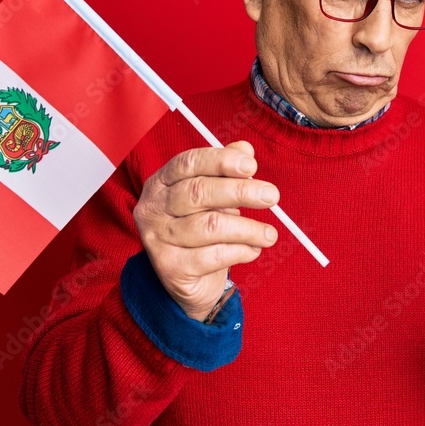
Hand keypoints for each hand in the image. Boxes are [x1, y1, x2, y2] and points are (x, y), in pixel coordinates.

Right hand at [133, 141, 278, 320]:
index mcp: (161, 181)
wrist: (187, 276)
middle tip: (272, 196)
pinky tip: (253, 250)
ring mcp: (158, 238)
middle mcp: (153, 207)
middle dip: (240, 192)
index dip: (221, 161)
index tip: (252, 166)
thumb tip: (245, 149)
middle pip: (198, 192)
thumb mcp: (211, 195)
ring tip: (269, 234)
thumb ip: (225, 171)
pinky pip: (213, 256)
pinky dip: (241, 252)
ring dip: (248, 229)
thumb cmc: (200, 226)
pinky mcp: (171, 267)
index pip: (189, 162)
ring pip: (209, 226)